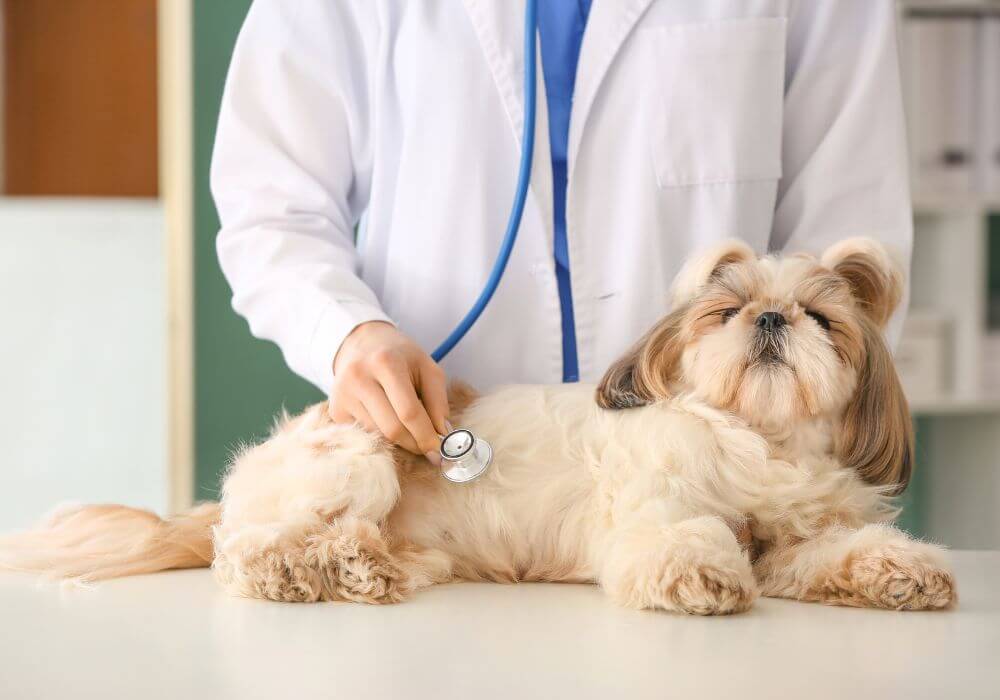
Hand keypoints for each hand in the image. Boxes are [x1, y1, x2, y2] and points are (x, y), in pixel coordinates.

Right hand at [330, 321, 448, 460]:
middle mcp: (359, 378)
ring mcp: (343, 395)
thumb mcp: (426, 367)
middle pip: (392, 429)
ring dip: (399, 441)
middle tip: (428, 448)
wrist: (361, 343)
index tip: (440, 451)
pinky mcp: (335, 410)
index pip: (409, 412)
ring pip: (378, 435)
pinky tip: (388, 422)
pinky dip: (381, 436)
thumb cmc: (399, 356)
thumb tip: (442, 434)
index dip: (426, 436)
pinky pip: (364, 435)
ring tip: (410, 430)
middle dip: (414, 444)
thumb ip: (438, 401)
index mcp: (386, 362)